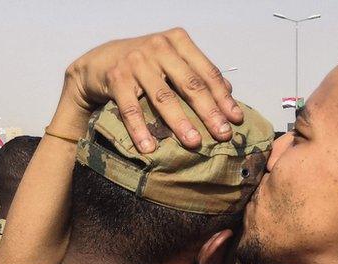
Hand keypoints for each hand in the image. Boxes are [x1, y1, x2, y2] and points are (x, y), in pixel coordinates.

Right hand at [59, 28, 242, 151]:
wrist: (101, 60)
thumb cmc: (146, 64)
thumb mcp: (172, 60)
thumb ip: (198, 73)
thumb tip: (228, 93)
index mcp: (178, 41)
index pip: (207, 73)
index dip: (223, 98)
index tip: (236, 120)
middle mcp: (159, 47)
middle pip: (190, 84)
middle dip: (209, 112)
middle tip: (223, 135)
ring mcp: (136, 62)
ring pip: (163, 97)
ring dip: (180, 122)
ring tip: (194, 143)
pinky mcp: (116, 78)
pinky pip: (130, 108)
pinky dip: (140, 130)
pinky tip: (149, 148)